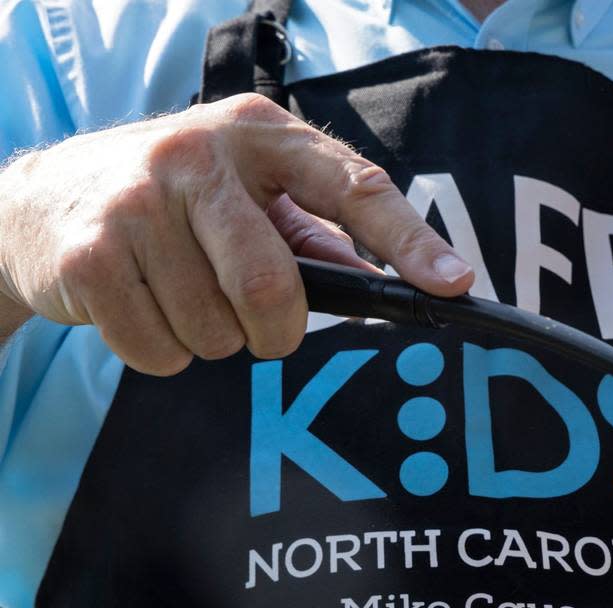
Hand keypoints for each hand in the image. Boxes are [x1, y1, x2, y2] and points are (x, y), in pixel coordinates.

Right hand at [0, 93, 473, 373]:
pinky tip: (145, 309)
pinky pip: (162, 350)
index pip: (353, 187)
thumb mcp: (249, 195)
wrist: (40, 203)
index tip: (455, 285)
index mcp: (258, 134)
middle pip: (275, 288)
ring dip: (213, 339)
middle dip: (277, 332)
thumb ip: (320, 236)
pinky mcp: (92, 254)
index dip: (410, 242)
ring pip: (217, 330)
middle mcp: (198, 155)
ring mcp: (138, 202)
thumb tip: (395, 283)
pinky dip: (166, 353)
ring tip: (183, 296)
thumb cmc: (174, 204)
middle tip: (263, 327)